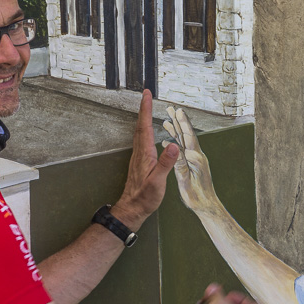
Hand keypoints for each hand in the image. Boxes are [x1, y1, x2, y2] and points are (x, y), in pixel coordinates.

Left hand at [111, 90, 179, 228]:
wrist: (132, 208)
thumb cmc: (144, 197)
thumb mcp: (158, 182)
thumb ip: (165, 163)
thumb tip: (172, 145)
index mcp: (145, 154)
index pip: (145, 126)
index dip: (146, 109)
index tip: (147, 95)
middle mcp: (139, 152)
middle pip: (140, 125)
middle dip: (143, 108)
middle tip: (146, 94)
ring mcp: (138, 156)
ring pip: (139, 131)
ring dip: (142, 117)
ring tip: (146, 107)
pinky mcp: (139, 161)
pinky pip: (140, 139)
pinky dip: (143, 129)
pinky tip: (145, 131)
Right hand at [162, 106, 220, 215]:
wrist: (206, 205)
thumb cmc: (197, 196)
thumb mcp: (186, 181)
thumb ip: (181, 165)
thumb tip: (175, 149)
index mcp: (196, 158)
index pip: (189, 136)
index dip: (183, 123)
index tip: (178, 111)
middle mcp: (196, 156)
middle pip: (186, 134)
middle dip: (178, 120)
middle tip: (171, 108)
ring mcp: (194, 159)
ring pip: (183, 141)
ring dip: (176, 129)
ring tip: (167, 119)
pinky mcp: (192, 164)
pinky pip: (182, 150)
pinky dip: (174, 142)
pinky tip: (168, 140)